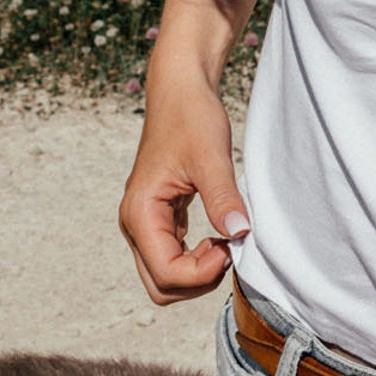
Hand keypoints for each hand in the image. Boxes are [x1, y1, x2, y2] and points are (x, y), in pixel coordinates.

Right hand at [117, 65, 249, 304]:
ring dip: (198, 270)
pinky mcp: (160, 217)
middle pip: (160, 284)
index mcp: (140, 213)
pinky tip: (219, 233)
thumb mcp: (211, 156)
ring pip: (165, 275)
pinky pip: (173, 255)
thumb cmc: (191, 117)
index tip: (231, 244)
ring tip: (226, 237)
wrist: (180, 91)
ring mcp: (146, 223)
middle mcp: (136, 224)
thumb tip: (240, 232)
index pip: (165, 274)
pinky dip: (197, 256)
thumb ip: (222, 196)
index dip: (202, 273)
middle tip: (229, 246)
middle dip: (198, 279)